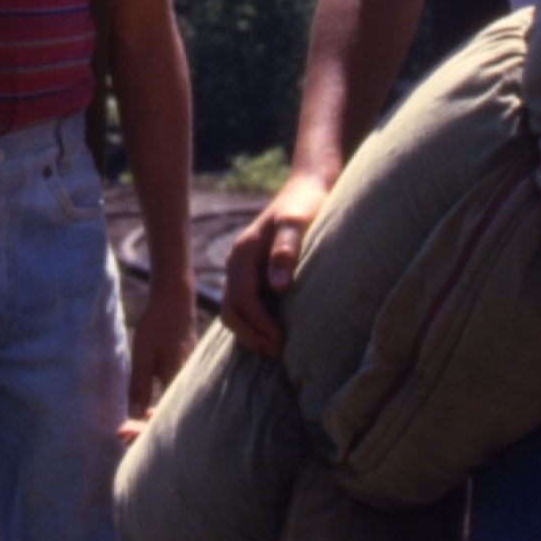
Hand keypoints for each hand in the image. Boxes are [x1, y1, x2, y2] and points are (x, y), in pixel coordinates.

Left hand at [124, 275, 196, 433]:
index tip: (124, 437)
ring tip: (130, 426)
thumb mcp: (143, 355)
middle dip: (145, 428)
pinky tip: (146, 408)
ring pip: (171, 403)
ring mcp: (187, 373)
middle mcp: (186, 380)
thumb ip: (139, 386)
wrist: (176, 299)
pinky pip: (173, 393)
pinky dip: (158, 403)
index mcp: (176, 379)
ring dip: (151, 417)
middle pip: (168, 413)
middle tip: (122, 436)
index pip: (162, 416)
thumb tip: (133, 416)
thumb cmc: (158, 325)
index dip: (143, 430)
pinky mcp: (185, 367)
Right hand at [220, 173, 332, 358]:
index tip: (281, 341)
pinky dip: (254, 322)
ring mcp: (242, 267)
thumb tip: (277, 287)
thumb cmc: (307, 204)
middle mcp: (237, 261)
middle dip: (252, 334)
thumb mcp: (299, 223)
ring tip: (276, 349)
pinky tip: (273, 332)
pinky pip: (244, 303)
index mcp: (243, 253)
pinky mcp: (252, 271)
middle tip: (278, 353)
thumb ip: (286, 251)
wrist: (307, 187)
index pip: (243, 299)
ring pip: (235, 309)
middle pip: (232, 309)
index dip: (259, 324)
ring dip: (251, 332)